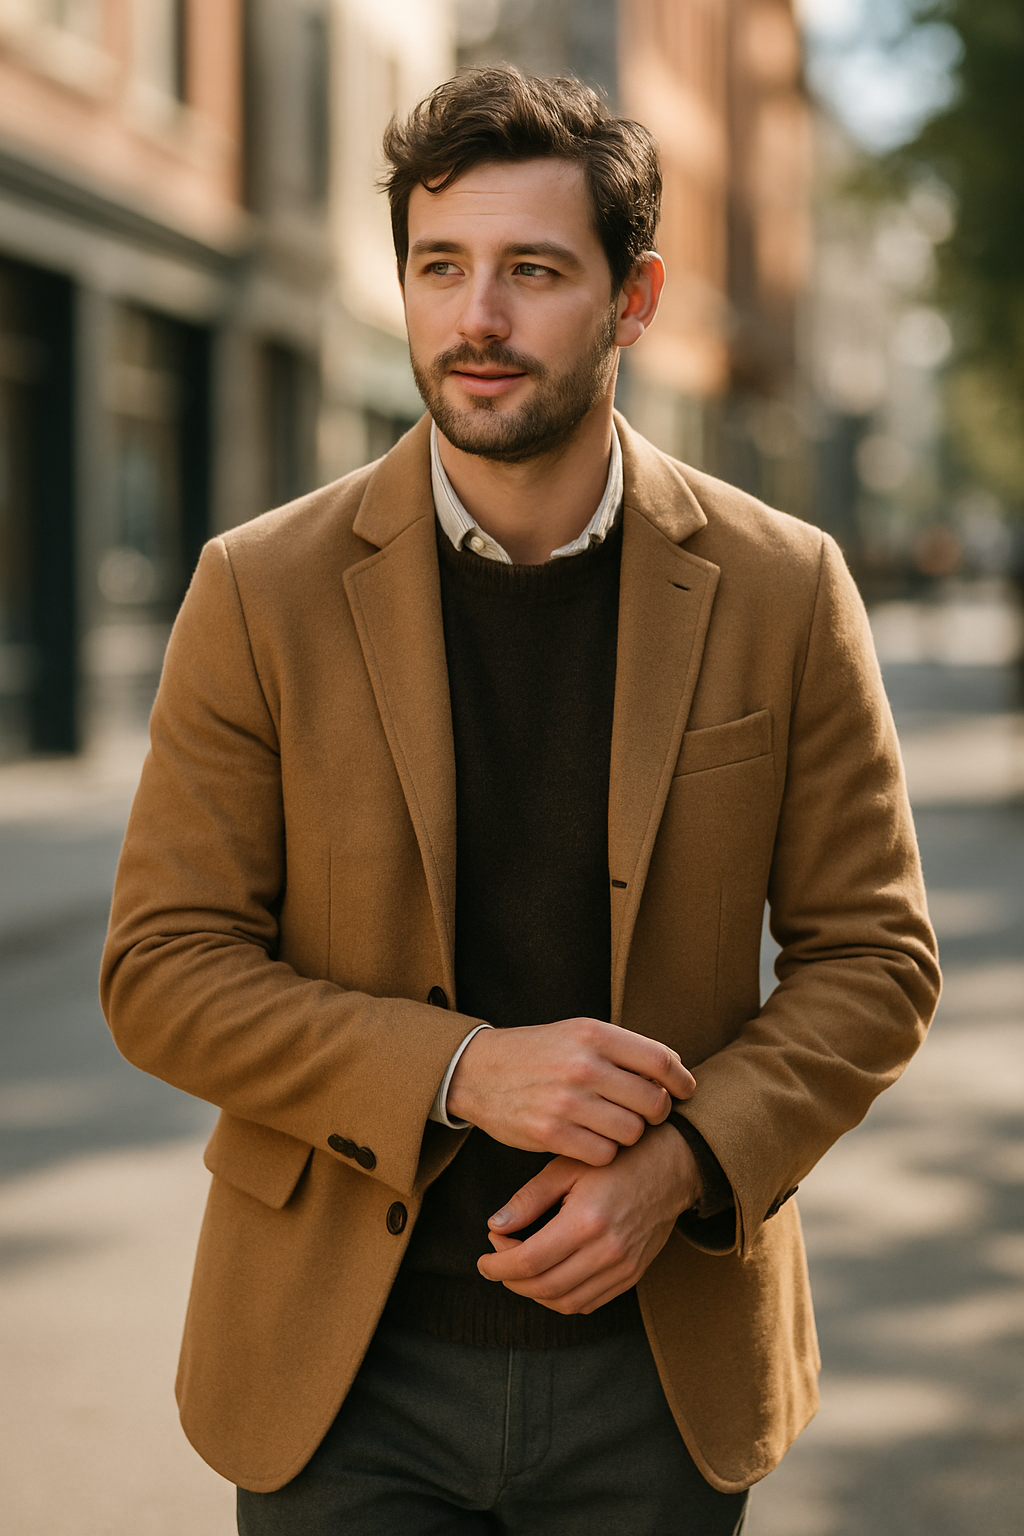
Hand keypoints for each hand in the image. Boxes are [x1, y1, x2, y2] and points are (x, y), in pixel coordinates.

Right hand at [446, 1018, 694, 1164]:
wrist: (477, 1071)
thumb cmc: (537, 1053)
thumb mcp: (577, 1034)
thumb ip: (622, 1049)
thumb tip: (674, 1072)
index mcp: (593, 1034)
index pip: (661, 1061)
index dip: (681, 1081)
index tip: (684, 1091)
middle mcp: (583, 1065)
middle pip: (653, 1102)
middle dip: (656, 1113)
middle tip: (644, 1113)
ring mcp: (567, 1101)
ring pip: (632, 1133)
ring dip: (628, 1134)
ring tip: (612, 1125)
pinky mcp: (550, 1134)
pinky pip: (603, 1154)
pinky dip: (603, 1152)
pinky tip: (590, 1139)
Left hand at [476, 1122, 701, 1312]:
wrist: (670, 1167)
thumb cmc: (616, 1160)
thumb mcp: (567, 1167)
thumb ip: (529, 1199)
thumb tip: (495, 1225)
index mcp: (586, 1220)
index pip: (530, 1261)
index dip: (498, 1265)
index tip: (484, 1257)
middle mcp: (607, 1251)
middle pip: (544, 1288)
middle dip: (511, 1280)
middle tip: (497, 1260)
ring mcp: (623, 1268)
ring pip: (566, 1303)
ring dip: (534, 1293)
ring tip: (520, 1268)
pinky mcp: (633, 1275)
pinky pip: (589, 1303)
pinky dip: (562, 1298)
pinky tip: (550, 1275)